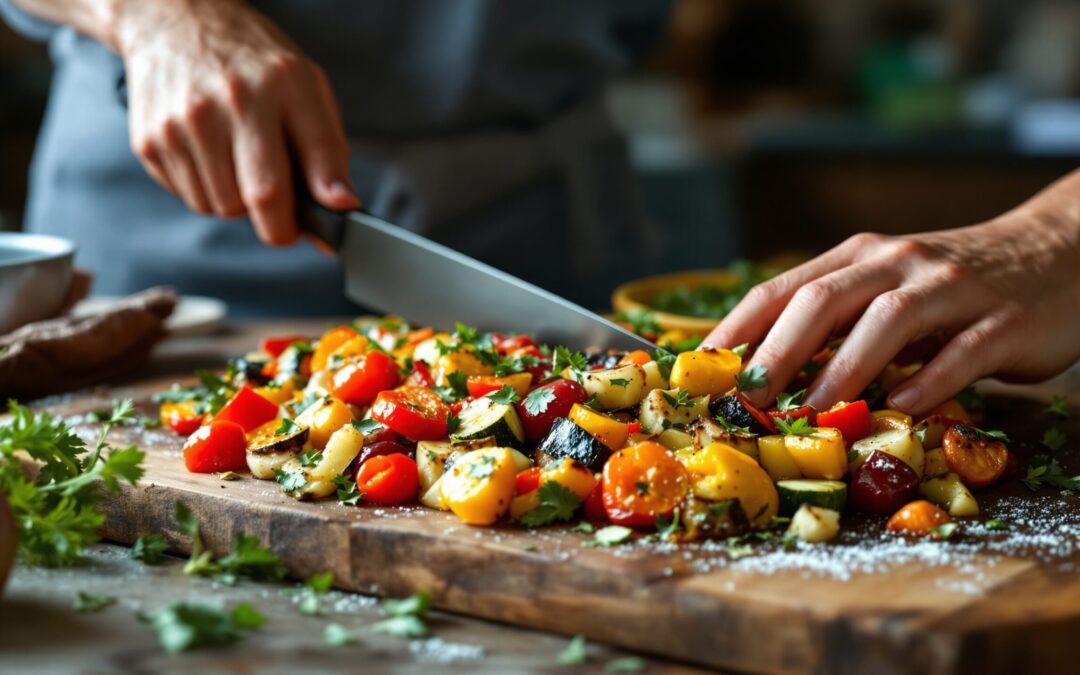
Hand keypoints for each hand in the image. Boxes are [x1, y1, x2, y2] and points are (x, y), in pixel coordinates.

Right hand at [114, 0, 359, 243]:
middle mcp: (232, 102)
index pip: (311, 165)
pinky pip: (190, 198)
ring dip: (237, 201)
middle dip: (278, 222)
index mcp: (282, 86)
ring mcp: (184, 122)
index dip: (319, 212)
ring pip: (222, 208)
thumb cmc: (252, 64)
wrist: (175, 22)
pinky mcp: (150, 141)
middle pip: (261, 200)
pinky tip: (210, 154)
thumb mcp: (306, 88)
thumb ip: (329, 151)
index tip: (326, 228)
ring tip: (238, 161)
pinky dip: (207, 190)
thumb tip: (342, 207)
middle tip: (281, 207)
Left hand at [703, 188, 1079, 415]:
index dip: (737, 328)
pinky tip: (903, 408)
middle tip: (745, 399)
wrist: (1058, 252)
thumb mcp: (886, 291)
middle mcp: (897, 264)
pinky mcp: (1003, 320)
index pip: (782, 288)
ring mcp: (952, 289)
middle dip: (777, 351)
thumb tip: (762, 376)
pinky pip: (962, 351)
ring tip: (813, 415)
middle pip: (823, 300)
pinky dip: (930, 380)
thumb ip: (836, 324)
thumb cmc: (952, 286)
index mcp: (859, 257)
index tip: (700, 371)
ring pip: (887, 321)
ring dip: (843, 370)